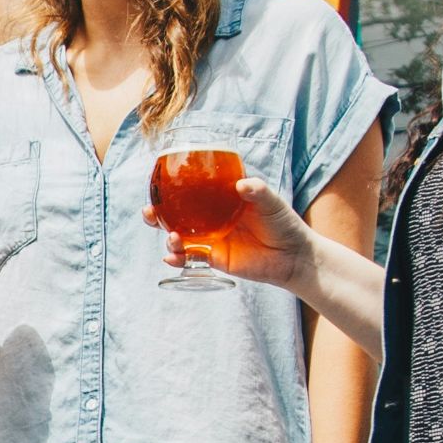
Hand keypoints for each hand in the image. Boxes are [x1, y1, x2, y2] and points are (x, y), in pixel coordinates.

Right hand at [146, 178, 314, 286]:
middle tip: (148, 211)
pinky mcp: (214, 258)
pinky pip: (190, 258)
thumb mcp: (272, 203)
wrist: (294, 257)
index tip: (156, 183)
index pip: (190, 189)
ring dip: (167, 236)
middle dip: (156, 213)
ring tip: (171, 237)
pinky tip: (171, 258)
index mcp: (220, 199)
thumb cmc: (284, 223)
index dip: (170, 187)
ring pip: (179, 236)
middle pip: (176, 213)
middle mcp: (210, 217)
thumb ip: (257, 191)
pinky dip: (177, 259)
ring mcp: (211, 238)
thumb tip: (241, 184)